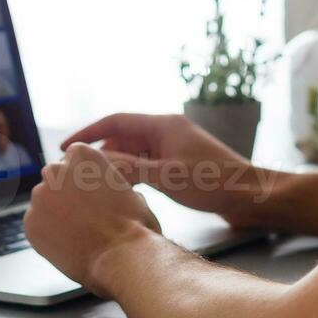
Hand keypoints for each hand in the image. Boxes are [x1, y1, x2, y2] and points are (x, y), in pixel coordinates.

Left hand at [23, 143, 160, 295]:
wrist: (123, 257)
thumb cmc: (135, 226)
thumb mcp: (131, 192)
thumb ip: (109, 186)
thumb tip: (106, 193)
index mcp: (81, 155)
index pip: (72, 161)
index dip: (81, 180)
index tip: (89, 195)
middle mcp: (55, 169)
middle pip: (54, 180)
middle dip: (64, 195)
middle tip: (82, 218)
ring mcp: (39, 196)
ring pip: (44, 204)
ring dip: (55, 216)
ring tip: (78, 236)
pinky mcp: (29, 222)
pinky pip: (36, 226)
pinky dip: (47, 236)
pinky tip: (68, 246)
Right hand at [60, 113, 272, 226]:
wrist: (252, 196)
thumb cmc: (215, 183)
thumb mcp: (168, 177)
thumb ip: (131, 169)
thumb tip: (97, 164)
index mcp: (163, 125)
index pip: (115, 121)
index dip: (88, 132)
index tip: (66, 146)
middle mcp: (167, 130)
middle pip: (122, 136)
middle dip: (99, 151)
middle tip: (76, 170)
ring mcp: (174, 147)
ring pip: (134, 152)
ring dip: (115, 164)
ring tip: (93, 182)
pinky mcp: (180, 164)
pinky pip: (146, 164)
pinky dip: (131, 173)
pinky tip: (121, 190)